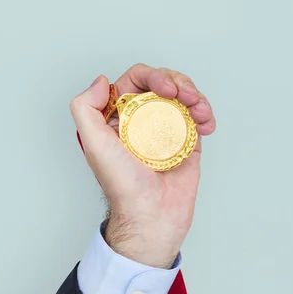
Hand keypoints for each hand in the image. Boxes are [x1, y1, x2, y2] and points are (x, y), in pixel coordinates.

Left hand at [70, 64, 215, 267]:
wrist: (152, 216)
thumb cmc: (123, 186)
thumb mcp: (93, 145)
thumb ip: (85, 108)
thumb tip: (102, 81)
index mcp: (119, 118)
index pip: (136, 81)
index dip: (153, 76)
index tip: (166, 91)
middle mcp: (142, 122)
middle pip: (163, 84)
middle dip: (179, 83)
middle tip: (186, 96)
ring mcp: (166, 132)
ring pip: (184, 98)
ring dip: (196, 96)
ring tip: (201, 111)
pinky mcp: (186, 144)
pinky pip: (198, 120)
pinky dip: (206, 115)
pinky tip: (207, 123)